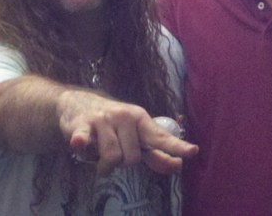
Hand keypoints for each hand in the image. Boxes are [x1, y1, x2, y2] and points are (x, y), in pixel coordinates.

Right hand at [57, 89, 197, 175]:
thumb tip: (177, 165)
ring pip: (112, 158)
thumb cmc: (112, 125)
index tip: (193, 151)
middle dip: (123, 163)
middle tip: (115, 151)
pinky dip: (81, 143)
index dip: (176, 147)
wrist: (78, 104)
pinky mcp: (81, 125)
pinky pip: (84, 139)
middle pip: (132, 158)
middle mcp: (125, 117)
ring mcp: (103, 120)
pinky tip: (79, 142)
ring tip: (99, 157)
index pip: (160, 137)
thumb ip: (154, 153)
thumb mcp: (135, 136)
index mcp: (141, 119)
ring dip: (104, 166)